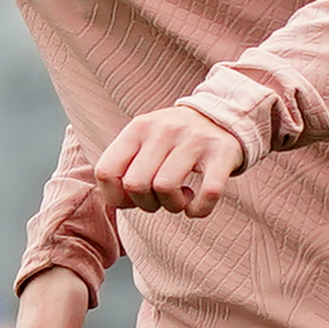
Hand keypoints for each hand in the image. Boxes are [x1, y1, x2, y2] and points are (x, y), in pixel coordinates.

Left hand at [92, 105, 245, 217]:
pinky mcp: (222, 153)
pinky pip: (208, 193)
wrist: (221, 117)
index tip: (131, 199)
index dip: (115, 196)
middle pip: (135, 184)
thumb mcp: (144, 140)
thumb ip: (123, 166)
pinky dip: (198, 210)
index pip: (106, 171)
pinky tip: (196, 207)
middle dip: (145, 204)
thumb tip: (117, 201)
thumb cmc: (173, 141)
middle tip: (160, 200)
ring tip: (180, 200)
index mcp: (138, 128)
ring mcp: (194, 139)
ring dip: (171, 206)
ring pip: (165, 188)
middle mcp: (164, 130)